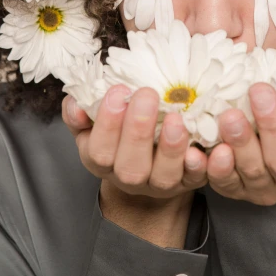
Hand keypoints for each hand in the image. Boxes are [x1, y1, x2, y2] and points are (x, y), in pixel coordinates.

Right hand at [61, 85, 208, 200]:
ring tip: (175, 118)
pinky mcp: (189, 182)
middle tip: (147, 94)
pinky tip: (201, 148)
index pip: (99, 150)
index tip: (118, 91)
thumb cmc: (118, 135)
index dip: (107, 124)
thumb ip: (80, 113)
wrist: (148, 165)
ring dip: (170, 149)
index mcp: (102, 162)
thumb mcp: (93, 124)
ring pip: (165, 177)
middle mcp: (130, 178)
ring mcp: (160, 184)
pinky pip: (197, 180)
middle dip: (138, 131)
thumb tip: (74, 104)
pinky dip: (201, 166)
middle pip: (131, 167)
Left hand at [206, 80, 275, 204]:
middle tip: (258, 93)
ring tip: (230, 116)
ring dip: (242, 144)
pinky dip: (214, 168)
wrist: (270, 113)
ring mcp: (266, 186)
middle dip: (272, 127)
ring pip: (254, 172)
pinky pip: (225, 184)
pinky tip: (208, 150)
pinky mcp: (237, 189)